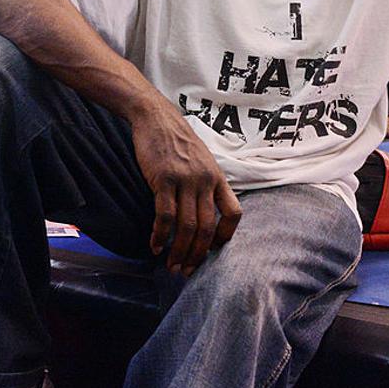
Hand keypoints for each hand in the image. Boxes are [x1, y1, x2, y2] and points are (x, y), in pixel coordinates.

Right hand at [130, 101, 241, 276]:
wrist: (155, 117)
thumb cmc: (176, 140)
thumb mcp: (201, 159)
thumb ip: (205, 183)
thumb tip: (204, 209)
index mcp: (217, 177)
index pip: (234, 213)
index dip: (225, 236)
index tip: (212, 249)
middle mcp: (205, 181)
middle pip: (208, 227)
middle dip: (198, 255)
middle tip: (186, 270)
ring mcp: (185, 180)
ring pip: (187, 227)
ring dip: (179, 251)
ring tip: (171, 265)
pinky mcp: (163, 179)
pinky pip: (165, 216)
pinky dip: (160, 235)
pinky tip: (154, 246)